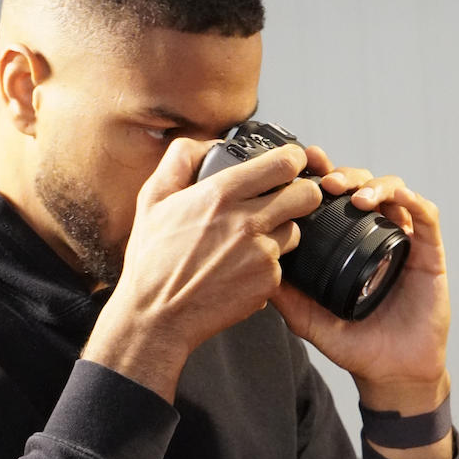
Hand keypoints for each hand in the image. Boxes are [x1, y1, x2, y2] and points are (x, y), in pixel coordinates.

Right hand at [83, 138, 320, 401]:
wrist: (156, 315)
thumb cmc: (152, 260)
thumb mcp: (152, 199)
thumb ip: (180, 160)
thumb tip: (210, 144)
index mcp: (220, 194)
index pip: (283, 164)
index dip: (294, 159)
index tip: (292, 162)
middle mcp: (246, 221)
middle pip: (306, 195)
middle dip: (302, 193)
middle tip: (290, 198)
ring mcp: (261, 254)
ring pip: (295, 231)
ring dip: (281, 232)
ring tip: (250, 241)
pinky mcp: (267, 282)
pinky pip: (281, 265)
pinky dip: (266, 266)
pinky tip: (241, 270)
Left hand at [271, 148, 451, 458]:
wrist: (391, 373)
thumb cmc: (355, 346)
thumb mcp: (308, 319)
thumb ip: (284, 294)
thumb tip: (253, 265)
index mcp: (347, 245)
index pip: (334, 200)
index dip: (320, 178)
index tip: (302, 167)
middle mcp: (375, 237)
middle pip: (362, 185)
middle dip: (343, 174)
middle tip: (325, 179)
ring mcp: (403, 241)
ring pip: (393, 191)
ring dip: (372, 184)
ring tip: (353, 196)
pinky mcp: (429, 253)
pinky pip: (425, 214)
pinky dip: (408, 200)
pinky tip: (390, 202)